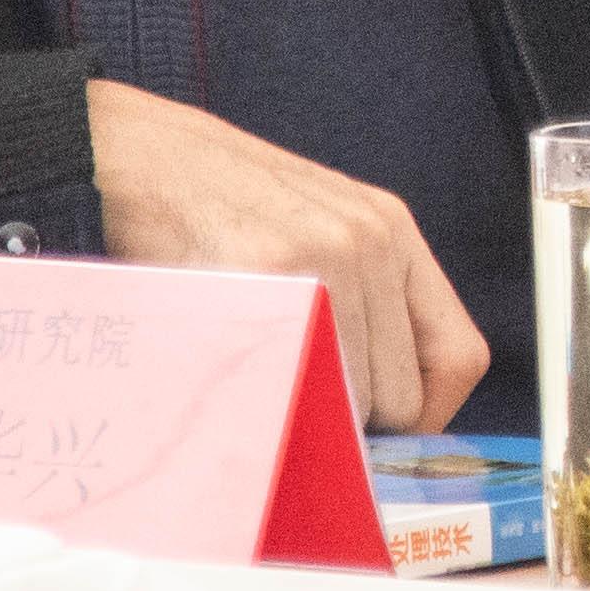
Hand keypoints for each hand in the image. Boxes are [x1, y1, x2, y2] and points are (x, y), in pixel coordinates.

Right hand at [84, 82, 489, 427]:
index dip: (428, 412)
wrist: (131, 154)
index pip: (458, 356)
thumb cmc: (213, 203)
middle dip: (353, 422)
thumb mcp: (312, 230)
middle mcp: (371, 242)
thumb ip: (359, 301)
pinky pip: (297, 383)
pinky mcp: (272, 274)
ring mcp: (326, 257)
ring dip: (306, 411)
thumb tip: (384, 409)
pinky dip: (270, 398)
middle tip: (296, 404)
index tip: (389, 435)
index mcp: (390, 233)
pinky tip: (234, 366)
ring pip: (349, 402)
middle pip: (401, 396)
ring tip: (256, 372)